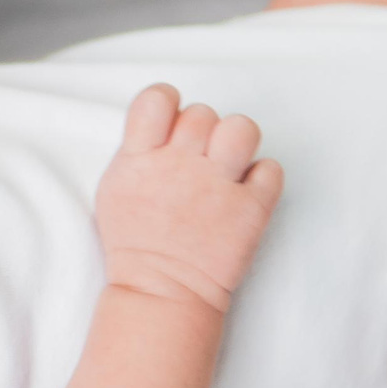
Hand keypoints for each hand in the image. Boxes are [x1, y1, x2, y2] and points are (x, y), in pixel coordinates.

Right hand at [94, 85, 282, 312]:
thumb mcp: (115, 187)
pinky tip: (246, 191)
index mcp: (141, 156)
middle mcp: (181, 164)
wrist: (161, 290)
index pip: (158, 97)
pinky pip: (271, 169)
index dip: (169, 101)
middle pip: (202, 112)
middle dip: (202, 132)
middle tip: (199, 159)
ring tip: (229, 165)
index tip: (172, 122)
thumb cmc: (136, 241)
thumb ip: (138, 150)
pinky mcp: (251, 209)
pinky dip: (263, 177)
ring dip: (236, 142)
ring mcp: (218, 186)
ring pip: (242, 128)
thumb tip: (161, 126)